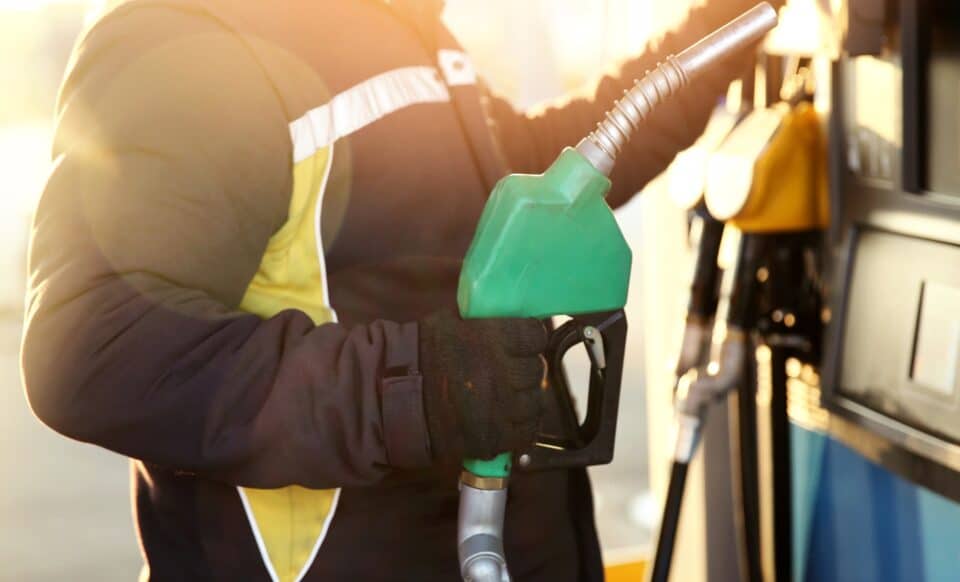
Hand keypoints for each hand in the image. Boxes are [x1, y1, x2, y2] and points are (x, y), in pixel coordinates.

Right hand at [419, 310, 546, 461]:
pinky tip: (509, 421)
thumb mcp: (449, 323)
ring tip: (508, 398)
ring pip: (535, 402)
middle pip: (536, 369)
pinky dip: (521, 427)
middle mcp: (502, 372)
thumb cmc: (419, 355)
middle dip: (524, 369)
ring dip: (524, 399)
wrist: (391, 399)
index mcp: (492, 338)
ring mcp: (500, 408)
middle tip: (510, 371)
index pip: (535, 335)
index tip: (522, 343)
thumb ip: (481, 320)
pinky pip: (526, 433)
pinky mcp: (494, 438)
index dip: (530, 339)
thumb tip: (506, 312)